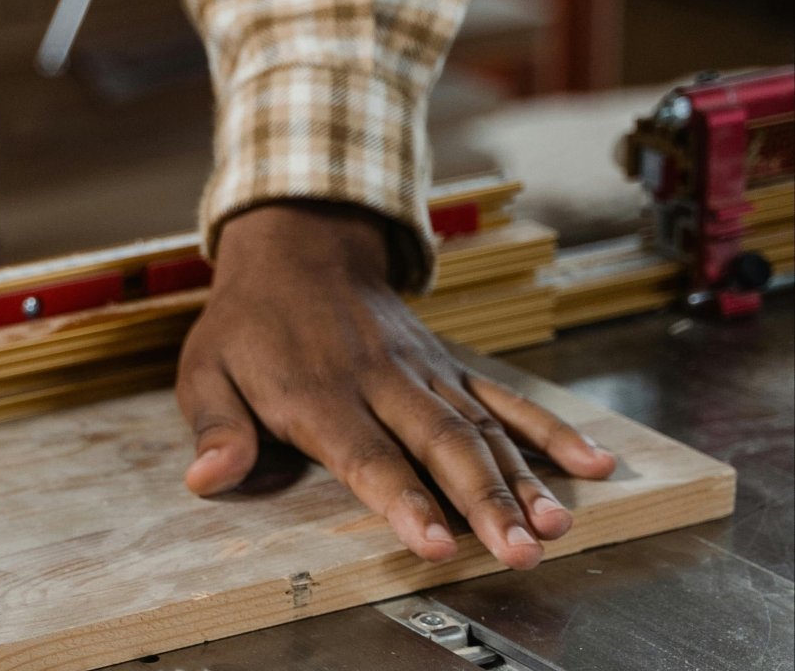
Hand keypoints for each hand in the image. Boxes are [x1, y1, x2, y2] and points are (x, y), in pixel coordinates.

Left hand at [176, 202, 616, 569]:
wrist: (300, 247)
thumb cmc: (249, 321)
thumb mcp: (206, 367)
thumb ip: (215, 426)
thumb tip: (205, 480)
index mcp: (318, 392)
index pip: (366, 453)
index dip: (401, 499)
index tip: (435, 543)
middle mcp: (380, 380)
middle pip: (439, 443)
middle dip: (483, 500)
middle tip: (522, 551)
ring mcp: (423, 369)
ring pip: (481, 425)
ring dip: (523, 477)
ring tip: (559, 524)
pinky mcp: (447, 363)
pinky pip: (504, 394)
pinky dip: (548, 429)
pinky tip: (592, 464)